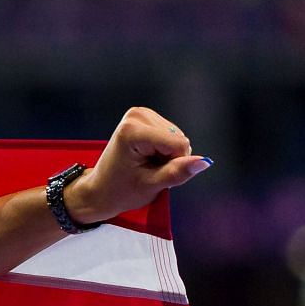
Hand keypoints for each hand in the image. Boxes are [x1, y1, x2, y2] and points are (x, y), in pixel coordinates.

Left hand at [67, 105, 212, 224]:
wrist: (100, 190)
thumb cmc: (119, 191)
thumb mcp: (151, 186)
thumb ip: (178, 172)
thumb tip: (204, 162)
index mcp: (132, 131)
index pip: (178, 144)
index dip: (174, 164)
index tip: (152, 174)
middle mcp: (136, 116)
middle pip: (179, 138)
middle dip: (170, 158)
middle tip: (147, 170)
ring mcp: (140, 114)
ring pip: (177, 136)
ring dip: (167, 155)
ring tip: (146, 164)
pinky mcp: (146, 117)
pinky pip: (171, 135)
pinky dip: (164, 149)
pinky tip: (148, 157)